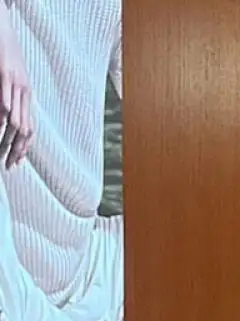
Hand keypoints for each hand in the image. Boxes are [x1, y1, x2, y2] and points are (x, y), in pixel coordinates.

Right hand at [0, 9, 33, 168]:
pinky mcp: (6, 72)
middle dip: (16, 150)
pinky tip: (1, 123)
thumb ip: (9, 101)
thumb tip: (5, 122)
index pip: (30, 130)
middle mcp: (25, 93)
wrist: (4, 29)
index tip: (15, 164)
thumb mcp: (10, 82)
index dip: (24, 149)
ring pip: (15, 116)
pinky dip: (5, 109)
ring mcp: (16, 83)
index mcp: (27, 97)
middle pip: (24, 129)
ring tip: (1, 150)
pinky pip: (7, 95)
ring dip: (8, 137)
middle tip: (7, 165)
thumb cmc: (5, 56)